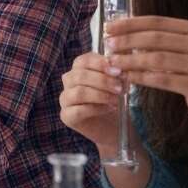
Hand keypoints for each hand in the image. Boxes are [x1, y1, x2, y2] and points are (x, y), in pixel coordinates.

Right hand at [59, 52, 150, 187]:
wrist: (114, 126)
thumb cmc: (114, 100)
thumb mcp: (119, 82)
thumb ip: (118, 73)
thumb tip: (122, 67)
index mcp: (78, 69)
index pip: (82, 60)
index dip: (100, 64)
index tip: (118, 71)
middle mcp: (68, 82)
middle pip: (80, 76)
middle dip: (103, 81)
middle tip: (120, 88)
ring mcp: (65, 99)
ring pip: (79, 92)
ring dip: (100, 95)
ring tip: (116, 99)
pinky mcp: (66, 116)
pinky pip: (79, 110)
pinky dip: (97, 108)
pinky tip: (110, 108)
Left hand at [104, 16, 187, 122]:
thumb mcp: (185, 50)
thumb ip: (161, 41)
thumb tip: (122, 34)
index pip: (157, 21)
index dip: (131, 23)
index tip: (110, 27)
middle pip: (156, 38)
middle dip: (127, 41)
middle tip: (108, 45)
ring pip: (157, 59)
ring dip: (131, 61)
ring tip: (113, 63)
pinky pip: (162, 80)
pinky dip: (141, 78)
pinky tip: (127, 78)